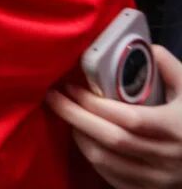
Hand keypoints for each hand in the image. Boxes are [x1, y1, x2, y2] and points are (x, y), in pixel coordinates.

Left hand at [46, 45, 181, 188]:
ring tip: (67, 115)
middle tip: (54, 98)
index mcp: (176, 128)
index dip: (95, 104)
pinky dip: (92, 157)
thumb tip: (143, 48)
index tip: (71, 87)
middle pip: (111, 139)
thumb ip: (169, 67)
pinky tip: (84, 138)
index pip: (128, 118)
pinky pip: (111, 177)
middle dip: (75, 117)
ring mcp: (157, 178)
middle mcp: (166, 157)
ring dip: (80, 136)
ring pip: (105, 160)